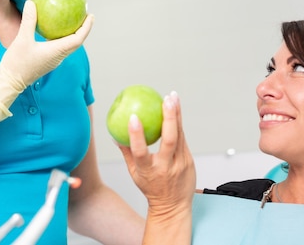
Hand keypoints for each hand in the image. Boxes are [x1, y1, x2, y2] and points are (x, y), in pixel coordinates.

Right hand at [0, 0, 93, 119]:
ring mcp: (54, 60)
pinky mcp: (47, 61)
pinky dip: (62, 38)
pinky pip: (60, 47)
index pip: (78, 39)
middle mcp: (58, 57)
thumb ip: (29, 20)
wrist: (9, 82)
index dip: (86, 27)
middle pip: (77, 42)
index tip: (90, 16)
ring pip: (69, 46)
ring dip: (74, 34)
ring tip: (73, 21)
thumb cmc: (16, 63)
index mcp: (57, 51)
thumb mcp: (22, 39)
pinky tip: (55, 30)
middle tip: (85, 15)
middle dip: (83, 29)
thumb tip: (32, 3)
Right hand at [119, 92, 195, 215]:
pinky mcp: (188, 160)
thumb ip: (127, 154)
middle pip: (169, 140)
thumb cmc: (151, 189)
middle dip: (169, 118)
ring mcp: (180, 164)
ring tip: (173, 97)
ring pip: (180, 135)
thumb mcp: (134, 174)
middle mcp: (166, 167)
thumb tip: (115, 136)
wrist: (173, 207)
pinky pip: (183, 138)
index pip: (141, 152)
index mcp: (148, 171)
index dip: (136, 135)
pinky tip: (177, 109)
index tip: (133, 117)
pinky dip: (179, 123)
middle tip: (166, 99)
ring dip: (177, 114)